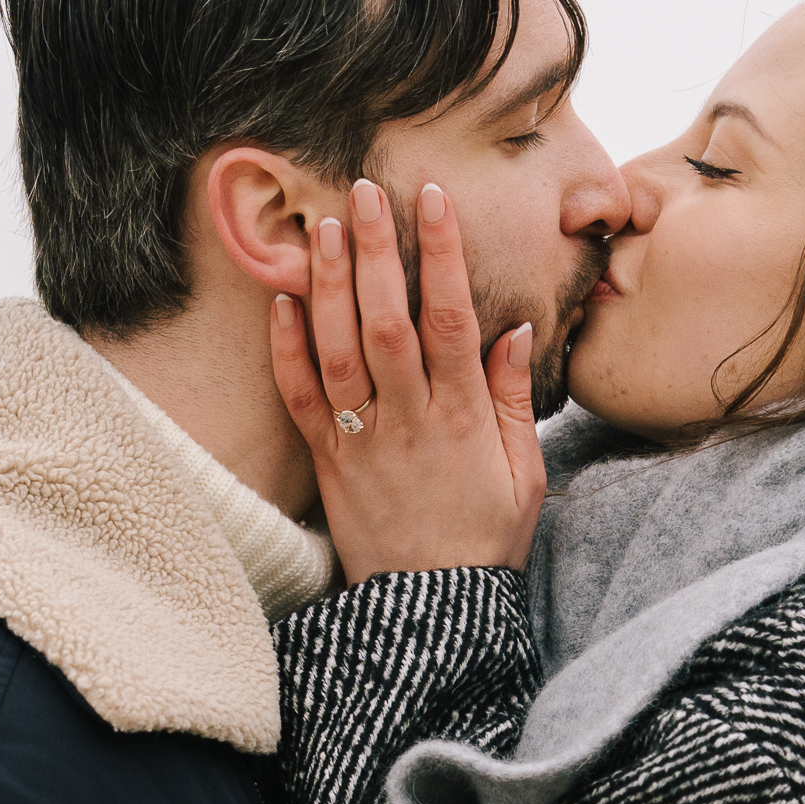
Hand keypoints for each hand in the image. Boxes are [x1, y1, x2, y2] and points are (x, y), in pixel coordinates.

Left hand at [271, 177, 546, 584]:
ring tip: (325, 226)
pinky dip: (287, 348)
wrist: (431, 613)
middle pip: (388, 322)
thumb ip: (511, 399)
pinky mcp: (328, 464)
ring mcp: (362, 442)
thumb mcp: (523, 474)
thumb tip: (516, 329)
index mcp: (463, 417)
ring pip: (339, 351)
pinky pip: (301, 400)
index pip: (452, 320)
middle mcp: (409, 421)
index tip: (433, 199)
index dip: (442, 255)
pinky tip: (282, 299)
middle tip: (365, 190)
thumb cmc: (483, 540)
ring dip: (331, 285)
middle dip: (377, 251)